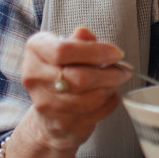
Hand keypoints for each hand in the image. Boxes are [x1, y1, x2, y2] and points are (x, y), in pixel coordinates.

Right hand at [7, 26, 129, 157]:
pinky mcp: (61, 123)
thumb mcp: (68, 49)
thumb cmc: (62, 73)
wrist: (48, 114)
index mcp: (35, 50)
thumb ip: (79, 41)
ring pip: (91, 97)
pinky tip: (108, 95)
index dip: (96, 51)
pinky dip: (109, 102)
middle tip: (124, 70)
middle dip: (110, 73)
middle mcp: (34, 77)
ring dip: (111, 88)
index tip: (117, 53)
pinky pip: (96, 112)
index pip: (64, 50)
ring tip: (115, 82)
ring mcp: (45, 104)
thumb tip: (85, 33)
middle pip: (80, 77)